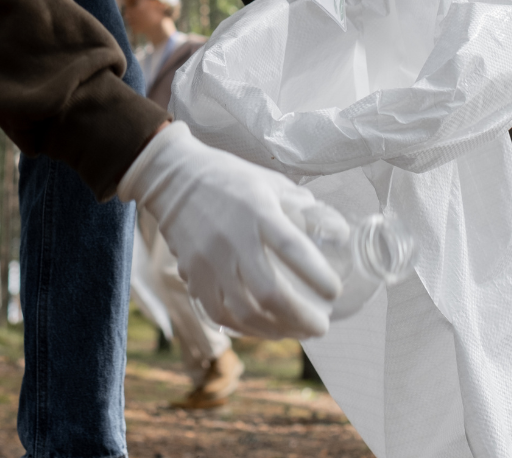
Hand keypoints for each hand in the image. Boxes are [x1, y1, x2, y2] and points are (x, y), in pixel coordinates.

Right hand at [117, 121, 341, 338]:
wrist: (175, 180)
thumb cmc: (230, 179)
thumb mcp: (270, 182)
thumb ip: (301, 206)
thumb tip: (336, 231)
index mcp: (258, 211)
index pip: (292, 248)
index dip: (317, 275)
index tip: (334, 293)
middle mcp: (233, 238)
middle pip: (269, 293)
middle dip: (301, 317)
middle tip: (321, 326)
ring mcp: (209, 261)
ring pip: (245, 312)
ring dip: (277, 329)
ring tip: (297, 332)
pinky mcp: (193, 275)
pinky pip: (220, 314)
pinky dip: (246, 328)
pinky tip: (265, 329)